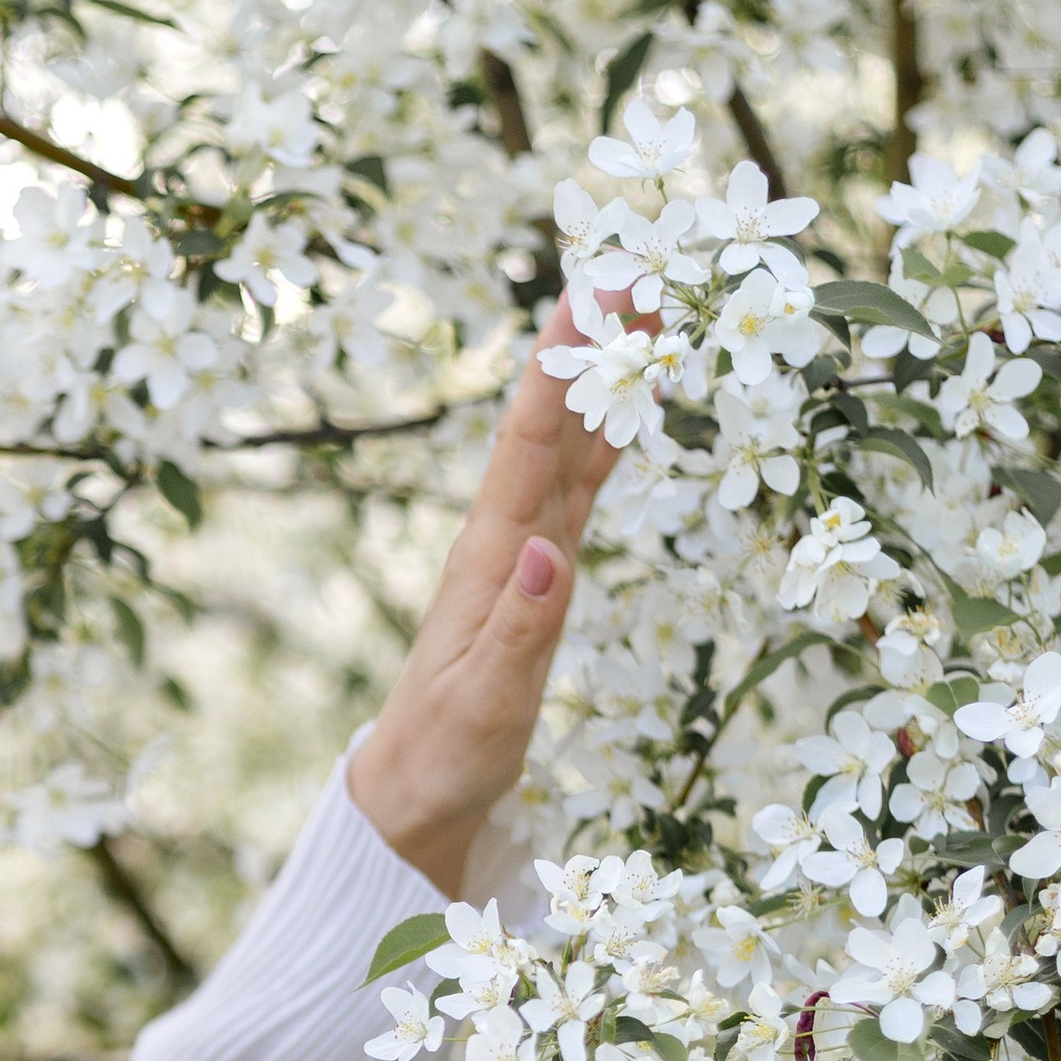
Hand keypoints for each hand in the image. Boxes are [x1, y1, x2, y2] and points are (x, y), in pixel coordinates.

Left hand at [347, 293, 627, 897]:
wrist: (417, 793)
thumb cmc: (448, 751)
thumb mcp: (486, 701)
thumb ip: (520, 628)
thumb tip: (547, 550)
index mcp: (489, 558)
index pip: (529, 445)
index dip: (559, 369)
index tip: (587, 293)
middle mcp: (506, 541)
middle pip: (554, 425)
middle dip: (589, 348)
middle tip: (631, 267)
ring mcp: (524, 556)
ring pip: (572, 449)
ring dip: (603, 382)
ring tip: (642, 312)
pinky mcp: (540, 579)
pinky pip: (580, 491)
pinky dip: (608, 442)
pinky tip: (629, 411)